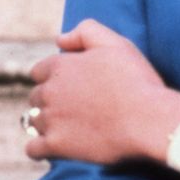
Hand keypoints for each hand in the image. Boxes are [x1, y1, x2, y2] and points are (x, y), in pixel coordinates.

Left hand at [26, 20, 179, 167]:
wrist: (146, 118)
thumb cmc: (135, 79)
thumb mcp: (116, 43)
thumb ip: (86, 31)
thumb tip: (60, 39)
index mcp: (61, 66)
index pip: (40, 70)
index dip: (55, 75)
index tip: (72, 83)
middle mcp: (49, 92)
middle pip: (36, 96)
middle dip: (51, 98)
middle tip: (76, 104)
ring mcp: (50, 120)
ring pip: (34, 121)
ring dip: (47, 122)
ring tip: (71, 124)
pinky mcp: (55, 146)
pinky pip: (33, 148)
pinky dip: (40, 147)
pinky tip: (57, 144)